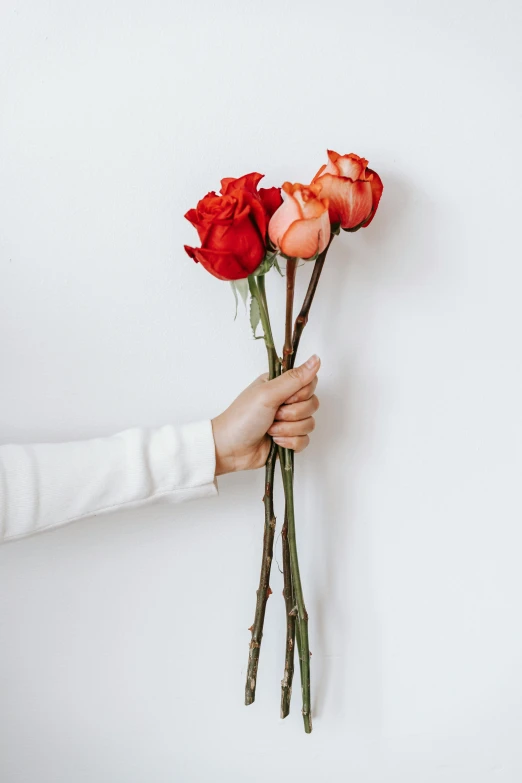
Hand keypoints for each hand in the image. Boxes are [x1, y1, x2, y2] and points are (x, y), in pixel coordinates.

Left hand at [211, 355, 319, 474]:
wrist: (229, 448)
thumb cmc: (242, 418)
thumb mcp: (268, 393)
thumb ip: (294, 378)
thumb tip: (316, 359)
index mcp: (280, 384)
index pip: (309, 383)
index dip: (301, 393)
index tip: (285, 398)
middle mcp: (286, 400)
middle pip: (312, 404)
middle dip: (292, 413)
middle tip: (274, 415)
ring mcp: (288, 421)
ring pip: (309, 423)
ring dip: (288, 429)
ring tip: (270, 429)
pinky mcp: (289, 439)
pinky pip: (305, 440)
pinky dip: (290, 442)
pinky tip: (275, 442)